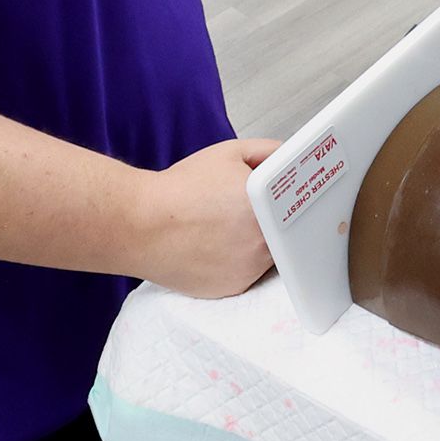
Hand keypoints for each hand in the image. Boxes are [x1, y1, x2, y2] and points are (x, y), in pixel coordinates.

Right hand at [138, 137, 281, 297]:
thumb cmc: (178, 190)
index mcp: (268, 207)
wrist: (139, 225)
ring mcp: (249, 269)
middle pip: (285, 234)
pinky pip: (246, 274)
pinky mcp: (232, 288)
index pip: (300, 209)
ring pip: (266, 256)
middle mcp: (263, 242)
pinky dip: (236, 263)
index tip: (289, 202)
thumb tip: (290, 159)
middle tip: (246, 213)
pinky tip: (216, 247)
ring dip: (256, 244)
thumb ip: (268, 153)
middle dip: (273, 223)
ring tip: (225, 228)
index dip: (292, 204)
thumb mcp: (229, 154)